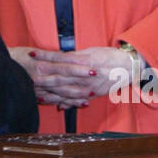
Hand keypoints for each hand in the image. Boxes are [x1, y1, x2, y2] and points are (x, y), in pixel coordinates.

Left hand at [8, 46, 130, 107]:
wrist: (129, 67)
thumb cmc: (109, 56)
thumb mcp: (91, 51)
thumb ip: (75, 56)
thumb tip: (59, 57)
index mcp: (84, 61)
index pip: (60, 58)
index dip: (45, 57)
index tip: (32, 54)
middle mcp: (85, 75)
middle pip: (60, 77)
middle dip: (43, 78)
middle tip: (28, 77)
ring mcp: (89, 87)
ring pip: (66, 91)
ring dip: (51, 94)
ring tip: (36, 94)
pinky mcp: (93, 94)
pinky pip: (77, 100)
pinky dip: (66, 103)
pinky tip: (56, 106)